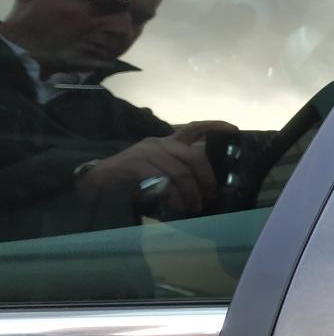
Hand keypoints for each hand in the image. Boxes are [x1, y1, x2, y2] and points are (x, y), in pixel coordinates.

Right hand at [75, 120, 237, 216]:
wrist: (96, 182)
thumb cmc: (132, 181)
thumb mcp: (159, 172)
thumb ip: (179, 173)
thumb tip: (206, 190)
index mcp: (167, 143)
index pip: (194, 128)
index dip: (215, 127)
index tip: (234, 129)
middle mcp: (159, 143)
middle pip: (194, 157)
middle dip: (207, 180)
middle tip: (209, 197)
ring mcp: (146, 152)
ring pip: (181, 172)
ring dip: (191, 193)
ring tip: (193, 208)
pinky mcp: (135, 165)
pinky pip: (163, 181)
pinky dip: (173, 197)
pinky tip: (176, 206)